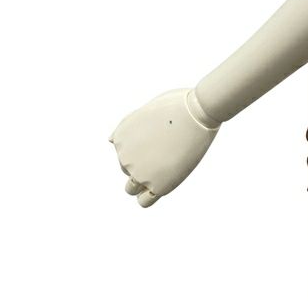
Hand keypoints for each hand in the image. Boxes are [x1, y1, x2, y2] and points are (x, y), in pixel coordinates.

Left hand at [109, 88, 219, 206]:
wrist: (197, 112)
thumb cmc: (177, 106)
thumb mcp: (145, 111)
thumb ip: (127, 126)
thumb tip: (110, 141)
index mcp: (120, 137)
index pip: (124, 152)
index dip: (143, 147)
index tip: (162, 137)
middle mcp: (124, 157)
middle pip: (127, 169)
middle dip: (143, 164)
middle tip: (167, 150)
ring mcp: (139, 172)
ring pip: (132, 189)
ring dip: (144, 182)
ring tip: (166, 166)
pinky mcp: (156, 185)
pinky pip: (144, 201)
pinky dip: (149, 196)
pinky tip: (164, 182)